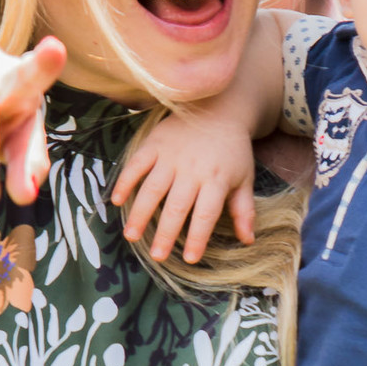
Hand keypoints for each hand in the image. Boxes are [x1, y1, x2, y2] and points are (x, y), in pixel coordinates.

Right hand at [111, 108, 255, 262]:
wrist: (219, 107)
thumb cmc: (232, 150)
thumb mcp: (244, 178)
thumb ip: (244, 210)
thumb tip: (248, 241)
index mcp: (216, 180)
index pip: (206, 214)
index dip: (197, 237)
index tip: (189, 258)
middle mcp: (192, 169)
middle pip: (177, 206)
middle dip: (166, 233)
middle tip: (156, 256)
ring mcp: (171, 156)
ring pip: (153, 188)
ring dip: (140, 213)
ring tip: (131, 236)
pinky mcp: (155, 143)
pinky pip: (137, 164)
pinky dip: (126, 181)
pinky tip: (117, 201)